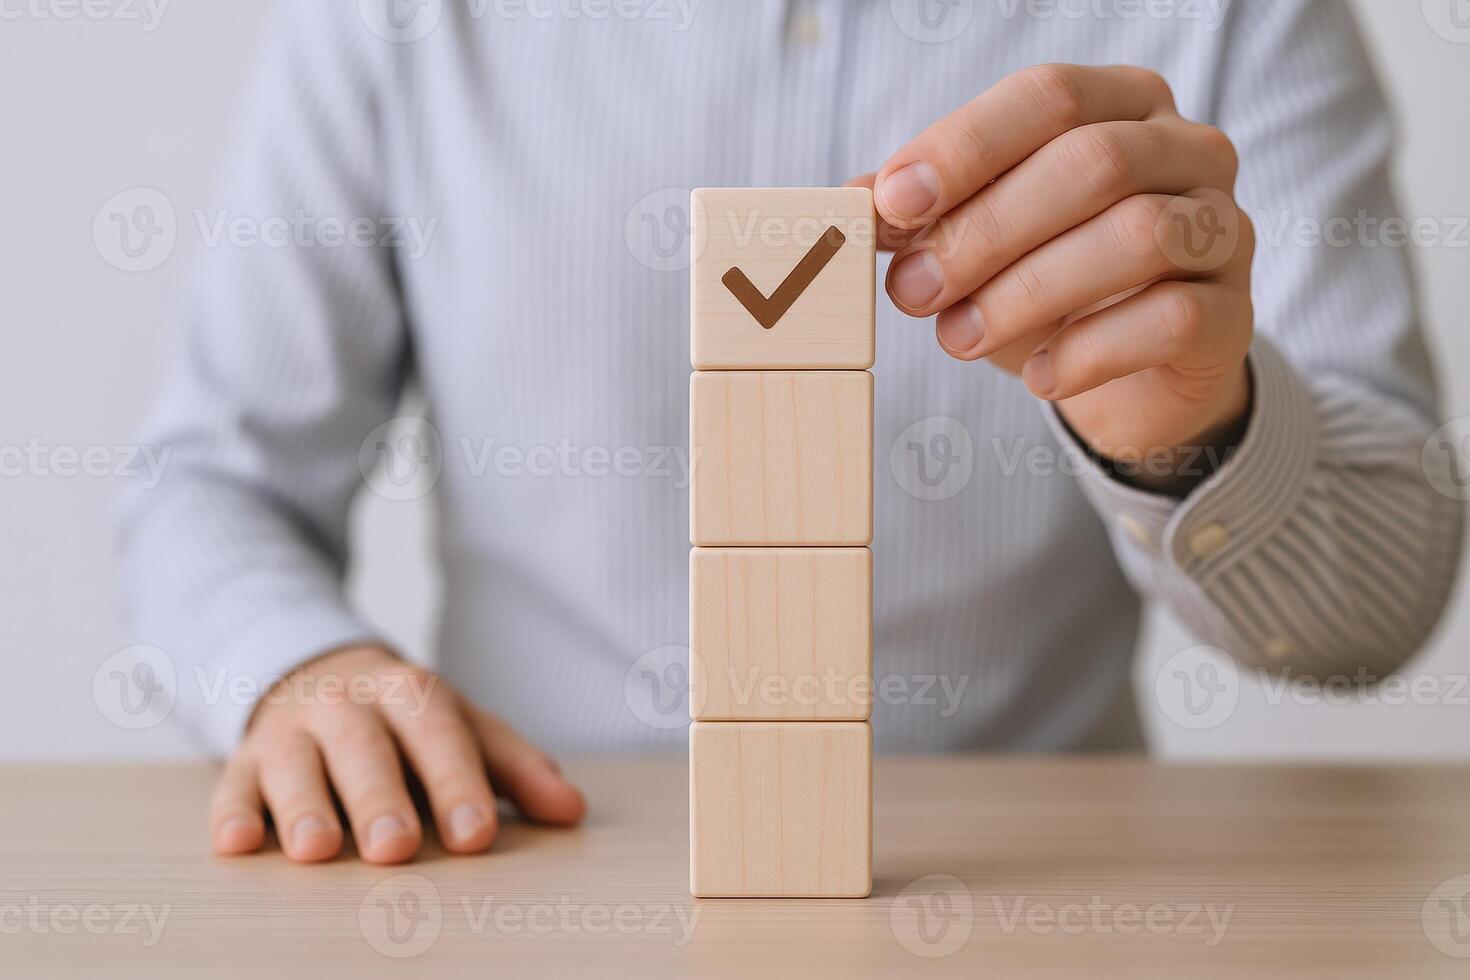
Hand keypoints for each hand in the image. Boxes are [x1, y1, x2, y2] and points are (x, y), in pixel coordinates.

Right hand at [208, 645, 585, 862]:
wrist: (319, 675)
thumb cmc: (408, 722)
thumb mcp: (464, 728)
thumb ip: (516, 769)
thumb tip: (571, 812)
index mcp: (412, 694)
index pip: (440, 735)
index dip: (457, 784)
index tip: (474, 835)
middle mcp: (349, 706)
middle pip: (365, 748)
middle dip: (380, 797)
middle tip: (394, 847)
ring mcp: (292, 730)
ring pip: (296, 764)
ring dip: (305, 806)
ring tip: (317, 850)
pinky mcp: (244, 760)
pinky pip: (232, 784)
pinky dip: (232, 813)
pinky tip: (237, 845)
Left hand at [860, 64, 1254, 489]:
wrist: (1135, 377)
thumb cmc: (1051, 289)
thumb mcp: (981, 243)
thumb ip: (926, 215)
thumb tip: (850, 203)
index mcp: (1123, 105)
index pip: (1047, 97)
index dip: (964, 146)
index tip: (889, 202)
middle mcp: (1187, 151)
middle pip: (1092, 163)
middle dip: (987, 229)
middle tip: (910, 290)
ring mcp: (1223, 230)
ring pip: (1138, 236)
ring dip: (1029, 292)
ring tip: (958, 339)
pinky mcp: (1235, 314)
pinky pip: (1174, 318)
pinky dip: (1091, 351)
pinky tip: (1039, 380)